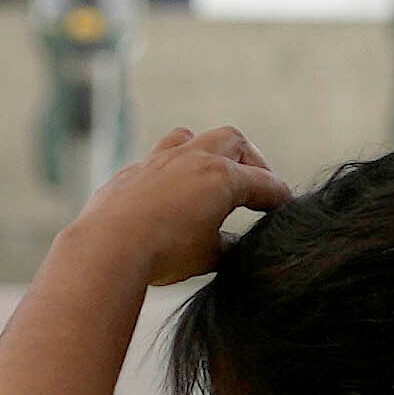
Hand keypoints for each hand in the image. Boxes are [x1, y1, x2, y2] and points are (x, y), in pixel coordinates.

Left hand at [65, 124, 290, 292]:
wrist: (107, 247)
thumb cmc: (163, 254)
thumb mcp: (208, 256)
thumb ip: (227, 245)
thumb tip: (232, 244)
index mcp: (222, 178)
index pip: (264, 183)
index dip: (279, 195)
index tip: (285, 204)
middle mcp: (194, 159)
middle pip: (233, 141)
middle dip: (251, 160)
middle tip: (256, 183)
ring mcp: (160, 160)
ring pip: (192, 138)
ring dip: (208, 150)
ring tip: (212, 171)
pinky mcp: (133, 171)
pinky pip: (158, 157)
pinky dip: (173, 168)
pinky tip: (171, 189)